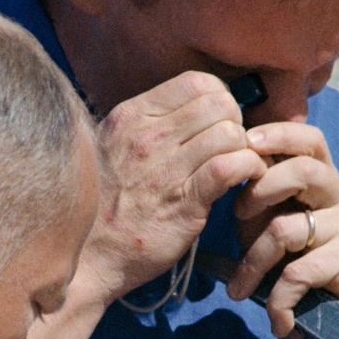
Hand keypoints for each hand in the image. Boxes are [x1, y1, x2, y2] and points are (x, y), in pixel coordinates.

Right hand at [82, 72, 265, 301]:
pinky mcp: (184, 202)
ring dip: (245, 149)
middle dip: (235, 123)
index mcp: (131, 117)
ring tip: (239, 167)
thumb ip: (147, 126)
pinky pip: (231, 167)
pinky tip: (246, 182)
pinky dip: (250, 169)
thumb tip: (191, 111)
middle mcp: (148, 136)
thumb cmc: (105, 205)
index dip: (219, 99)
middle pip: (219, 103)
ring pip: (230, 133)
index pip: (196, 82)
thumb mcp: (113, 148)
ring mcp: (166, 169)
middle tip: (232, 148)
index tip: (217, 123)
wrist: (88, 257)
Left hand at [227, 122, 338, 337]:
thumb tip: (229, 162)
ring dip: (254, 262)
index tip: (245, 141)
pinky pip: (297, 272)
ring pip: (286, 228)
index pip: (308, 139)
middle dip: (260, 190)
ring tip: (240, 288)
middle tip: (236, 216)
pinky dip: (277, 299)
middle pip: (303, 169)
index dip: (279, 133)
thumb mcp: (264, 224)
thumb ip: (255, 194)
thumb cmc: (289, 266)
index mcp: (323, 178)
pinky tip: (277, 319)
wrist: (332, 326)